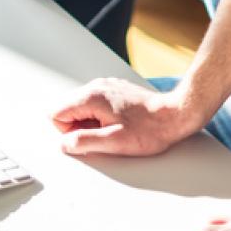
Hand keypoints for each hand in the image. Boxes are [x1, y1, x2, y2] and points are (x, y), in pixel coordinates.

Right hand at [49, 77, 200, 156]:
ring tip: (114, 129)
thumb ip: (84, 141)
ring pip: (82, 107)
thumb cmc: (149, 129)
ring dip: (92, 122)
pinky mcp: (115, 90)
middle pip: (68, 109)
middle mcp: (95, 87)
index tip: (90, 137)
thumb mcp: (114, 142)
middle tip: (104, 134)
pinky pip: (96, 104)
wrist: (174, 115)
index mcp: (91, 98)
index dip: (69, 132)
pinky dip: (102, 116)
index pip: (57, 114)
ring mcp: (106, 87)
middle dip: (80, 127)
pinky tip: (120, 123)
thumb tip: (65, 144)